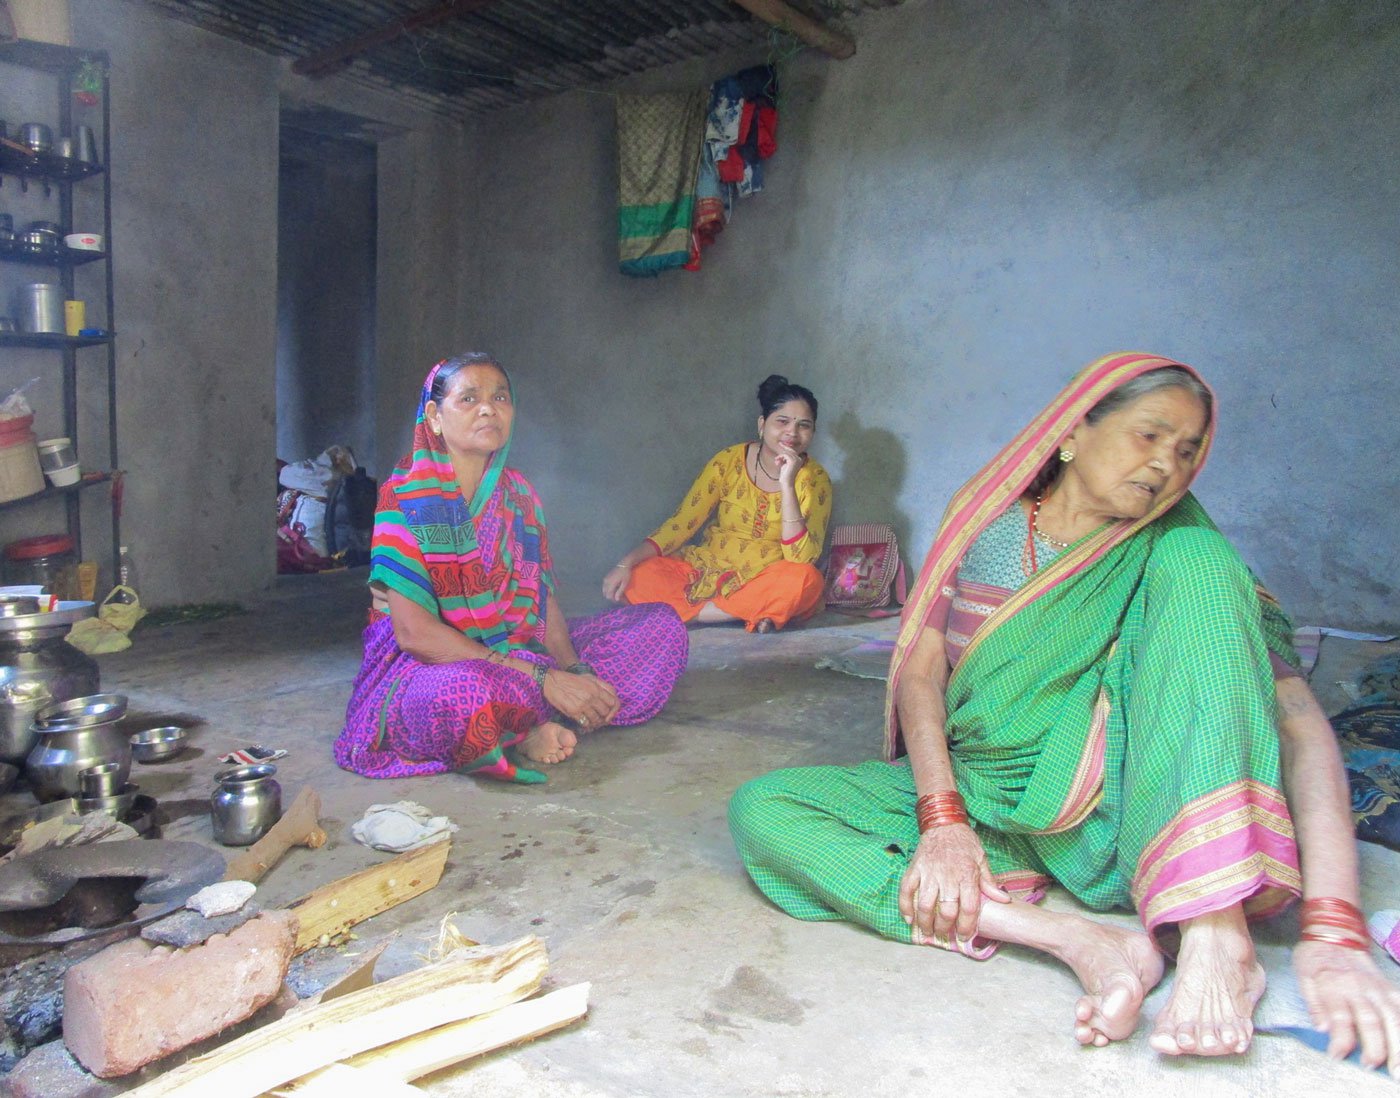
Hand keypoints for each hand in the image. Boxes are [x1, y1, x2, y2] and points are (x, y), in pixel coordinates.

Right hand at [543, 670, 619, 729]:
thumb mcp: (588, 677)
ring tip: (591, 721)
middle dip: (604, 717)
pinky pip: (585, 723)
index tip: (609, 712)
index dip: (613, 709)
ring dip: (595, 722)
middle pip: (605, 712)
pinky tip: (583, 722)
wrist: (552, 682)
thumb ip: (601, 686)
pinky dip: (585, 724)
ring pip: (596, 719)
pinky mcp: (574, 712)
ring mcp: (583, 705)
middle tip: (599, 719)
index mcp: (596, 688)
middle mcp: (591, 696)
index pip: (613, 702)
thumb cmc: (570, 679)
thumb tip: (610, 696)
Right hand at [602, 563, 630, 601]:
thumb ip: (620, 591)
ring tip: (616, 593)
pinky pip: (604, 586)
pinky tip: (614, 589)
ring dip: (609, 593)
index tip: (620, 600)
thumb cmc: (626, 574)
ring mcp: (605, 579)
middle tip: (619, 597)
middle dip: (611, 597)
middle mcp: (606, 582)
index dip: (614, 599)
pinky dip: (608, 589)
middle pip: (606, 594)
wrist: (624, 564)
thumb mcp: (625, 583)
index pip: (609, 596)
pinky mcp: (606, 578)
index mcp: (611, 584)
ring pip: (604, 590)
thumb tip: (616, 599)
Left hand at [773, 443, 804, 487]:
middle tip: (779, 443)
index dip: (787, 447)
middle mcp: (799, 459)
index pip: (793, 451)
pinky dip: (780, 457)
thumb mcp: (785, 464)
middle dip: (784, 447)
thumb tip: (782, 453)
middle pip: (791, 450)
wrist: (786, 482)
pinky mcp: (792, 461)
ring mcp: (796, 459)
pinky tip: (778, 462)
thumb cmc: (785, 474)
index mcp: (799, 460)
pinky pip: (785, 454)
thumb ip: (785, 458)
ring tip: (777, 462)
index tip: (781, 444)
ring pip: (786, 452)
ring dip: (780, 456)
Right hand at [897, 823, 1009, 945]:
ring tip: (928, 932)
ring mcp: (928, 873)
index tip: (965, 936)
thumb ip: (989, 881)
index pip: (969, 909)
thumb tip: (1004, 900)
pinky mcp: (914, 869)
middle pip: (946, 911)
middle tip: (945, 936)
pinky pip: (906, 890)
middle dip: (945, 929)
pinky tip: (909, 919)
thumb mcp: (981, 859)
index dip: (967, 926)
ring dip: (926, 923)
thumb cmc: (964, 842)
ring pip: (925, 905)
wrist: (943, 822)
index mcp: (966, 876)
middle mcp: (947, 877)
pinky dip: (905, 907)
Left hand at [1295, 939, 1399, 1072]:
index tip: (1337, 1057)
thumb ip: (1313, 1004)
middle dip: (1375, 1048)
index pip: (1340, 1018)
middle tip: (1372, 1067)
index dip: (1340, 1041)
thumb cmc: (1315, 958)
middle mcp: (1359, 989)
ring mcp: (1378, 988)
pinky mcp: (1389, 988)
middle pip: (1371, 1021)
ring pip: (1393, 1018)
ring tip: (1397, 1067)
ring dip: (1398, 1044)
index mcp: (1334, 986)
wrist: (1335, 932)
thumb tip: (1322, 1029)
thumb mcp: (1303, 976)